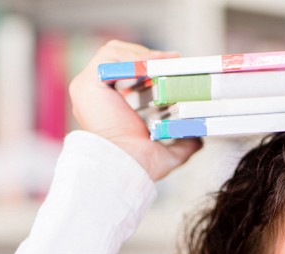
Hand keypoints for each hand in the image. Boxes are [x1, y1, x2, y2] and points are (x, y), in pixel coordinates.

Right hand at [69, 40, 201, 180]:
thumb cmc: (137, 166)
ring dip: (141, 53)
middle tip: (173, 60)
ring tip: (164, 61)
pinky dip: (132, 58)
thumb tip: (198, 140)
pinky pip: (109, 58)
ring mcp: (86, 89)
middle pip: (117, 57)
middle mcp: (93, 96)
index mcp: (105, 107)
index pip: (123, 72)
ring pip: (112, 53)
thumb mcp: (164, 152)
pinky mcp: (86, 85)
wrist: (123, 169)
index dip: (147, 65)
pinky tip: (152, 66)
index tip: (172, 66)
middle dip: (147, 55)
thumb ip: (181, 144)